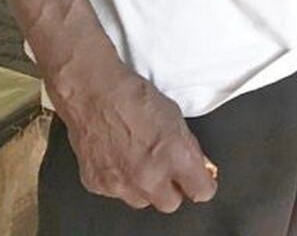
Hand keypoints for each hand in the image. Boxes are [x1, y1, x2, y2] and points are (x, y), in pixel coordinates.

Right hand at [50, 57, 217, 212]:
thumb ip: (187, 148)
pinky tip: (118, 157)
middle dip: (171, 189)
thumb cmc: (134, 97)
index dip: (201, 184)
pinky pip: (116, 193)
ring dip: (144, 186)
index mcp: (176, 157)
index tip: (199, 180)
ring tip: (138, 160)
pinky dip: (119, 180)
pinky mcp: (99, 185)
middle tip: (166, 170)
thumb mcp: (176, 117)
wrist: (95, 93)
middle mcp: (150, 177)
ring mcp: (122, 184)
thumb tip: (196, 164)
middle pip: (170, 203)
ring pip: (142, 201)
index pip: (202, 191)